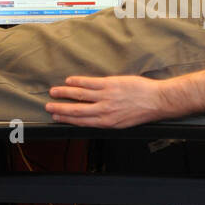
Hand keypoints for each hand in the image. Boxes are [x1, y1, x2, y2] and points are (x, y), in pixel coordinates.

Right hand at [46, 75, 168, 127]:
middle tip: (48, 106)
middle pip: (76, 110)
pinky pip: (90, 83)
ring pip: (80, 95)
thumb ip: (106, 119)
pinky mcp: (110, 84)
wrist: (155, 101)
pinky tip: (70, 80)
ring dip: (64, 93)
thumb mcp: (122, 123)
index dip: (66, 119)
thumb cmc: (141, 112)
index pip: (81, 121)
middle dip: (60, 108)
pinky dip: (78, 82)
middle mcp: (104, 111)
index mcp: (106, 122)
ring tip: (54, 92)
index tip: (56, 117)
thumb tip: (93, 117)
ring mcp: (106, 97)